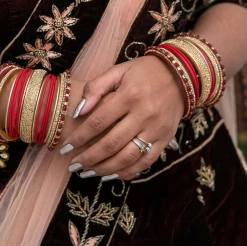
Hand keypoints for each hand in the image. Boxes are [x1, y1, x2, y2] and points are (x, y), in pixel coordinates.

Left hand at [57, 56, 185, 180]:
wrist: (180, 74)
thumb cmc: (144, 71)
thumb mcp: (119, 70)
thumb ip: (96, 87)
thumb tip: (78, 110)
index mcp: (129, 95)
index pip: (98, 121)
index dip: (80, 137)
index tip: (65, 147)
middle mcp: (143, 114)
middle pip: (111, 143)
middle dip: (88, 158)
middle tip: (73, 165)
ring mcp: (156, 129)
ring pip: (127, 157)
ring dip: (104, 169)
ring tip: (87, 173)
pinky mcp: (165, 140)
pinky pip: (145, 162)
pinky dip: (127, 172)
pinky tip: (110, 175)